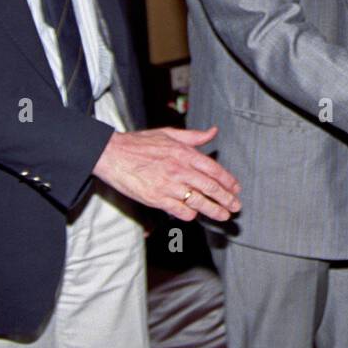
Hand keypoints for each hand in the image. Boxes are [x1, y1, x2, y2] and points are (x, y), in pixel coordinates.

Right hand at [94, 126, 241, 221]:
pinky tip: (193, 214)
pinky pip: (180, 210)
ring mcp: (169, 185)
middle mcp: (180, 170)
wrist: (112, 154)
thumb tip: (213, 131)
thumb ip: (194, 136)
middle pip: (211, 188)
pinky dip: (189, 214)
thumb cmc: (139, 143)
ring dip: (214, 210)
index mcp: (185, 153)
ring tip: (223, 215)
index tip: (236, 189)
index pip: (214, 170)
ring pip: (199, 201)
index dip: (228, 181)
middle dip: (226, 199)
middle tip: (235, 206)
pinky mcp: (156, 198)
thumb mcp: (169, 133)